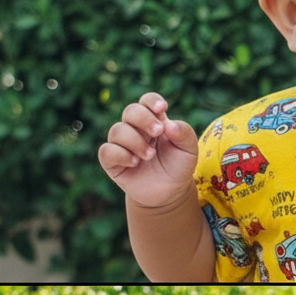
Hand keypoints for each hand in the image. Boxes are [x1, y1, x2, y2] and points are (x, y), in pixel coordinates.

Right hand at [98, 92, 198, 207]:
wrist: (170, 193)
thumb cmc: (178, 167)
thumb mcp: (189, 150)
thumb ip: (184, 133)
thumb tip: (169, 124)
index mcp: (154, 120)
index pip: (147, 101)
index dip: (151, 101)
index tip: (162, 108)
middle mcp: (135, 129)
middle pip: (130, 111)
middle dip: (143, 118)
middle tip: (158, 132)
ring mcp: (122, 144)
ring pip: (117, 130)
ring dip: (135, 141)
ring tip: (150, 155)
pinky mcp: (113, 162)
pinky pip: (106, 151)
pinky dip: (120, 154)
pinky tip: (135, 162)